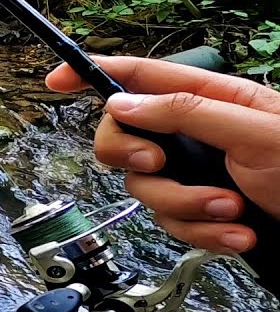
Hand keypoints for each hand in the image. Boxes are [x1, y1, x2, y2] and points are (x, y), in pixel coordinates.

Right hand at [46, 56, 279, 253]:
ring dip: (186, 208)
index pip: (138, 76)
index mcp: (209, 99)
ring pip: (146, 192)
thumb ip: (186, 113)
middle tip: (158, 167)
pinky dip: (204, 236)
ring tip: (233, 213)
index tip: (55, 81)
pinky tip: (239, 237)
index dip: (92, 73)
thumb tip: (124, 105)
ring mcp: (197, 175)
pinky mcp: (204, 213)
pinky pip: (173, 226)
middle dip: (135, 162)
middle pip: (124, 140)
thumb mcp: (256, 132)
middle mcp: (196, 135)